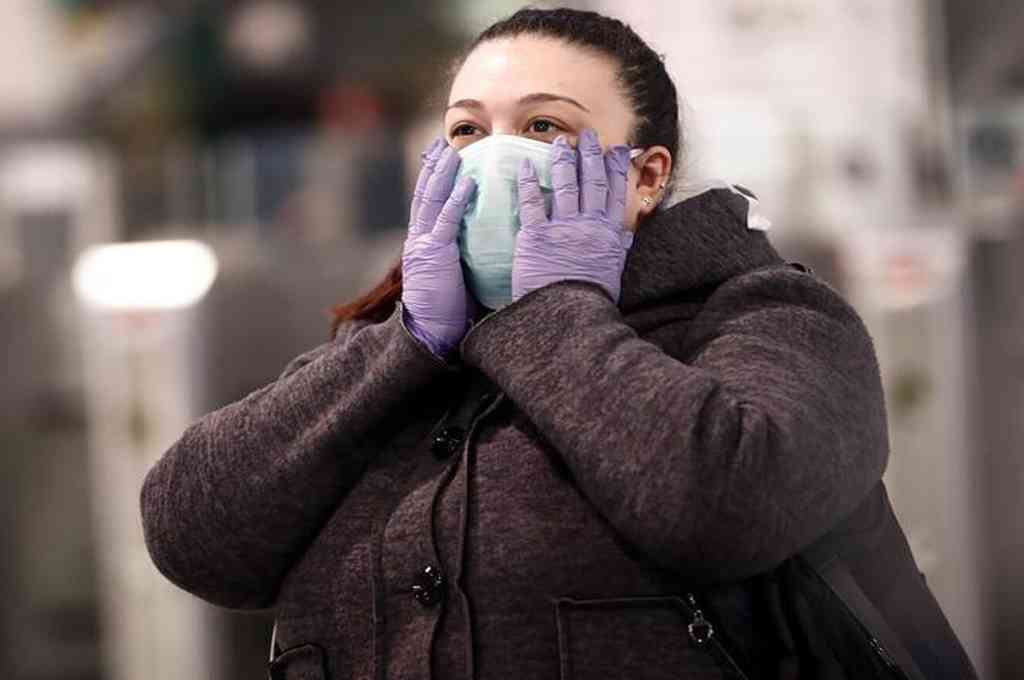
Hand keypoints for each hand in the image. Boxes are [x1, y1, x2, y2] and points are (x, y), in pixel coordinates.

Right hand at [401, 137, 479, 356]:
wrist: (430, 334)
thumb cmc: (449, 312)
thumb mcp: (455, 277)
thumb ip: (464, 256)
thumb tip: (489, 244)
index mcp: (424, 244)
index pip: (427, 204)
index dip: (433, 179)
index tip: (441, 157)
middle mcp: (419, 240)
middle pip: (425, 193)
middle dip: (434, 166)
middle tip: (442, 143)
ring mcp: (424, 245)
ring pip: (431, 199)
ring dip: (443, 173)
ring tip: (452, 151)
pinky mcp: (434, 255)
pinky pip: (446, 221)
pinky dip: (456, 199)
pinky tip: (468, 182)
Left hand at [512, 127, 633, 304]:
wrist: (566, 318)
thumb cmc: (590, 300)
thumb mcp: (612, 273)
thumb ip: (617, 249)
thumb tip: (628, 234)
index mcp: (609, 235)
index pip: (615, 193)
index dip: (616, 168)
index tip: (617, 149)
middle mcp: (589, 226)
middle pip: (592, 182)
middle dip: (591, 155)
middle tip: (588, 136)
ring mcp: (563, 229)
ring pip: (566, 185)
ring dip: (564, 160)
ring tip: (560, 142)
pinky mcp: (536, 236)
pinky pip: (532, 203)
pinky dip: (530, 182)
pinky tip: (527, 166)